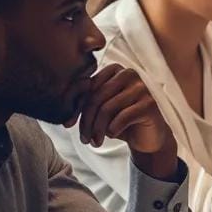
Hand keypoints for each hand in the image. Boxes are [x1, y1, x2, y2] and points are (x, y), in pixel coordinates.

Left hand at [72, 64, 177, 178]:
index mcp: (114, 70)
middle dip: (86, 121)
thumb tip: (63, 106)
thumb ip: (85, 101)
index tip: (68, 124)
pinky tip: (112, 135)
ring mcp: (141, 88)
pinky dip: (113, 130)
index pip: (87, 86)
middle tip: (83, 139)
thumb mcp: (100, 109)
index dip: (74, 106)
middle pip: (96, 97)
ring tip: (95, 142)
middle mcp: (129, 74)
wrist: (147, 137)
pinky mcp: (149, 104)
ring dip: (97, 129)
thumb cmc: (120, 120)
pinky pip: (122, 117)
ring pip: (107, 108)